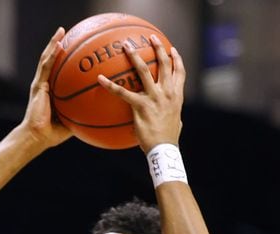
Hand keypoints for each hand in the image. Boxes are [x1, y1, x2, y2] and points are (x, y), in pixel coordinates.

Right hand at [18, 27, 72, 150]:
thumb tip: (103, 111)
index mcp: (51, 92)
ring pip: (47, 59)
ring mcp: (40, 84)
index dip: (64, 60)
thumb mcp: (73, 120)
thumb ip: (84, 113)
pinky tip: (59, 44)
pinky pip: (45, 66)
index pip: (58, 72)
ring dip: (53, 44)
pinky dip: (52, 54)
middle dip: (58, 46)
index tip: (74, 50)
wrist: (38, 136)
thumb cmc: (53, 134)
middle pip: (52, 60)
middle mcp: (44, 85)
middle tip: (67, 33)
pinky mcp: (38, 85)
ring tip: (61, 31)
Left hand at [97, 35, 184, 152]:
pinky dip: (110, 85)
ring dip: (135, 56)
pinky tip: (99, 79)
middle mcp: (167, 93)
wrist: (164, 149)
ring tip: (126, 46)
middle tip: (151, 37)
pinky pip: (122, 92)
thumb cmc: (167, 139)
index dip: (176, 59)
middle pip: (164, 65)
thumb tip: (166, 115)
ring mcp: (154, 98)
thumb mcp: (174, 122)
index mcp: (176, 96)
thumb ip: (169, 113)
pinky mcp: (141, 106)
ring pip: (144, 71)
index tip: (172, 49)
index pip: (179, 72)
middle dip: (158, 48)